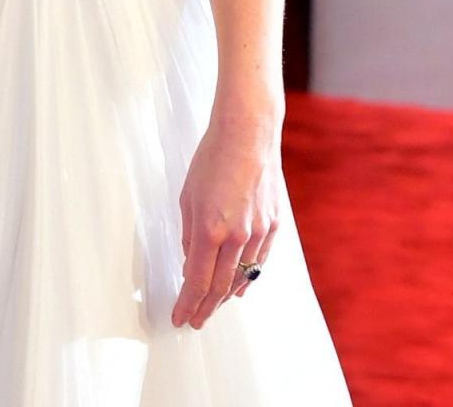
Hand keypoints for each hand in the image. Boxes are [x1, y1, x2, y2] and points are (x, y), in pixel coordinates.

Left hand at [171, 108, 282, 329]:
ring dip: (225, 296)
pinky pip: (258, 262)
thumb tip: (190, 262)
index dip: (187, 303)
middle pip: (219, 287)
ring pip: (241, 278)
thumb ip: (189, 234)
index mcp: (210, 229)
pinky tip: (239, 287)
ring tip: (212, 307)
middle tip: (195, 319)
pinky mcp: (273, 226)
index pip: (196, 281)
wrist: (247, 134)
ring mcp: (258, 233)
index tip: (179, 317)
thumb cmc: (213, 158)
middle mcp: (237, 236)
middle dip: (204, 308)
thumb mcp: (188, 196)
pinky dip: (247, 278)